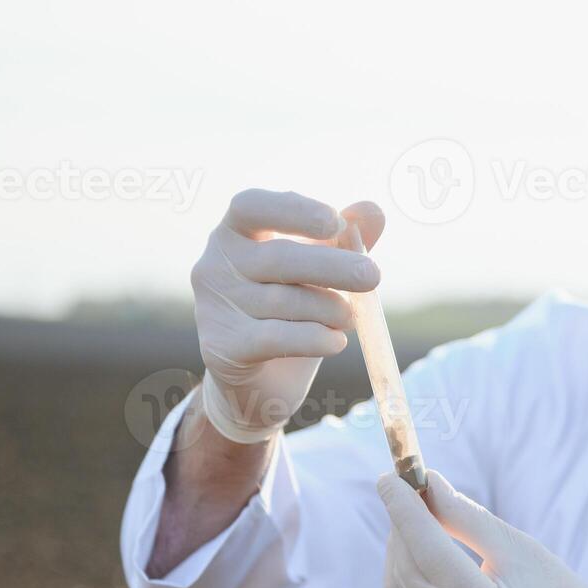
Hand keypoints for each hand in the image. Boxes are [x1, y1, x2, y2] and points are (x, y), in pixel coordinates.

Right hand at [192, 189, 384, 442]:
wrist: (259, 382)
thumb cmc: (291, 313)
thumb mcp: (319, 274)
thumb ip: (344, 240)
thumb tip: (373, 210)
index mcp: (235, 232)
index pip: (251, 206)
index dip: (292, 210)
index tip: (334, 223)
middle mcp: (215, 264)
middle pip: (278, 258)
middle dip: (332, 267)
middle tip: (373, 277)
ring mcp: (213, 306)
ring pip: (284, 301)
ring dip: (330, 310)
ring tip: (351, 318)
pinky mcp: (222, 347)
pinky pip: (275, 337)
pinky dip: (313, 339)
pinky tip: (337, 342)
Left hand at [377, 470, 587, 587]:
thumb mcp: (516, 547)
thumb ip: (465, 516)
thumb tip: (425, 483)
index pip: (431, 554)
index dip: (405, 512)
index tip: (389, 476)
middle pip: (409, 567)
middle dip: (402, 521)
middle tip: (407, 484)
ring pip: (399, 583)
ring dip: (400, 542)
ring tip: (418, 511)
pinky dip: (407, 566)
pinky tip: (419, 543)